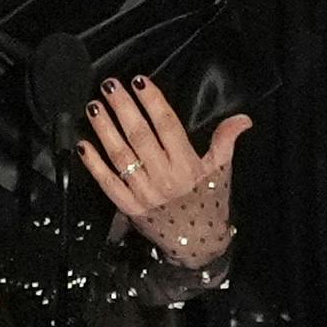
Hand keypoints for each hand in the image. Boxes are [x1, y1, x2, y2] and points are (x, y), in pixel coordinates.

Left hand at [80, 79, 251, 260]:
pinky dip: (94, 164)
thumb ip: (226, 141)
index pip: (167, 126)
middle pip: (140, 136)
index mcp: (187, 165)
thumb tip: (243, 118)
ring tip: (94, 106)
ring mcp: (144, 193)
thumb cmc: (209, 202)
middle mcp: (164, 177)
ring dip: (105, 130)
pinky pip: (108, 183)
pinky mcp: (129, 207)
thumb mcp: (221, 171)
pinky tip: (83, 145)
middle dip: (123, 108)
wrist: (198, 246)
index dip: (153, 102)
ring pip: (121, 157)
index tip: (139, 81)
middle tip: (109, 86)